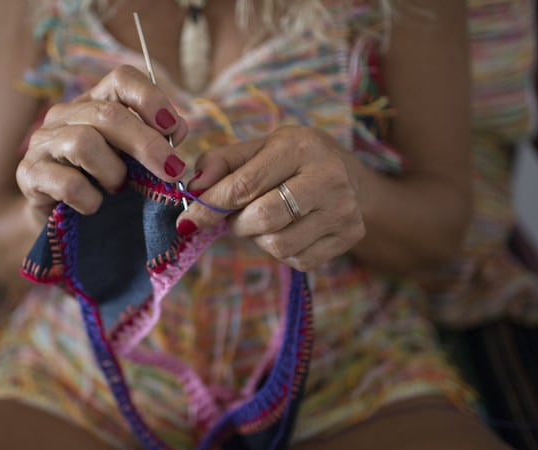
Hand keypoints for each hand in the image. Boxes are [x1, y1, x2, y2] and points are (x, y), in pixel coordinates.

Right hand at [16, 65, 188, 219]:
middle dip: (147, 144)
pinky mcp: (28, 175)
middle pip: (108, 115)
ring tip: (117, 188)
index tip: (174, 128)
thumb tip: (177, 130)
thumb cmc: (101, 185)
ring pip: (84, 143)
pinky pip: (68, 183)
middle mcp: (64, 115)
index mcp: (94, 103)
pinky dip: (90, 199)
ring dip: (113, 172)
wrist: (57, 220)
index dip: (151, 98)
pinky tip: (94, 206)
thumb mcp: (132, 159)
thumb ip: (154, 142)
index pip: (121, 79)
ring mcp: (42, 143)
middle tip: (171, 170)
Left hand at [176, 125, 364, 271]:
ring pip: (279, 245)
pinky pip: (298, 259)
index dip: (211, 206)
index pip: (245, 185)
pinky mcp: (350, 235)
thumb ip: (220, 162)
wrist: (349, 176)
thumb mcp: (257, 149)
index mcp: (299, 147)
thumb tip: (194, 186)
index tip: (188, 221)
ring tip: (264, 220)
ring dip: (258, 238)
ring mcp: (343, 209)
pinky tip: (287, 230)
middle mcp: (328, 177)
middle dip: (237, 223)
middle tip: (236, 215)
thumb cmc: (292, 161)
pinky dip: (281, 251)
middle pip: (263, 219)